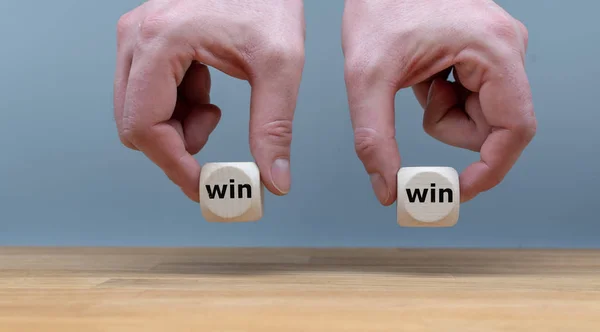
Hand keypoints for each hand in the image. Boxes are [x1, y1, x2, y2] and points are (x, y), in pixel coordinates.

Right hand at [114, 0, 304, 200]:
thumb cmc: (269, 0)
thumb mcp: (280, 66)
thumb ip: (274, 127)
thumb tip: (273, 182)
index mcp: (160, 41)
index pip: (144, 128)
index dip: (175, 167)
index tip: (205, 187)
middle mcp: (137, 37)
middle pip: (136, 124)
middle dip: (176, 145)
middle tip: (214, 140)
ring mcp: (138, 37)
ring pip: (140, 112)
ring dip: (178, 126)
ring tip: (214, 108)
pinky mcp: (148, 41)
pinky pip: (149, 95)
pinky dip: (178, 107)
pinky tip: (206, 92)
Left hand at [342, 0, 536, 204]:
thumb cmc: (378, 7)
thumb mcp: (367, 77)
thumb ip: (374, 139)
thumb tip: (388, 190)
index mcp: (493, 49)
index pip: (515, 129)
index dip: (489, 168)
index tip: (457, 191)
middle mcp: (507, 47)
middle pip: (494, 125)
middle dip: (450, 129)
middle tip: (417, 104)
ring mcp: (499, 49)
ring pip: (480, 114)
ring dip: (443, 112)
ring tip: (418, 79)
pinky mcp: (484, 52)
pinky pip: (472, 97)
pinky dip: (443, 98)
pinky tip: (424, 72)